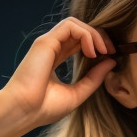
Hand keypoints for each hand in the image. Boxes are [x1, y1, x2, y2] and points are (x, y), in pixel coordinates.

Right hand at [0, 17, 116, 127]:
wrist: (24, 112)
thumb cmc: (44, 107)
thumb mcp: (77, 93)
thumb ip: (94, 78)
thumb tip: (111, 61)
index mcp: (56, 59)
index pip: (79, 42)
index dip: (97, 44)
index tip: (111, 57)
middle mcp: (51, 48)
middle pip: (79, 30)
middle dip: (99, 36)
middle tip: (112, 51)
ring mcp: (47, 44)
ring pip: (75, 24)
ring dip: (93, 34)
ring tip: (103, 50)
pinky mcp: (45, 42)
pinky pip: (70, 26)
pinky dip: (86, 35)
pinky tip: (91, 51)